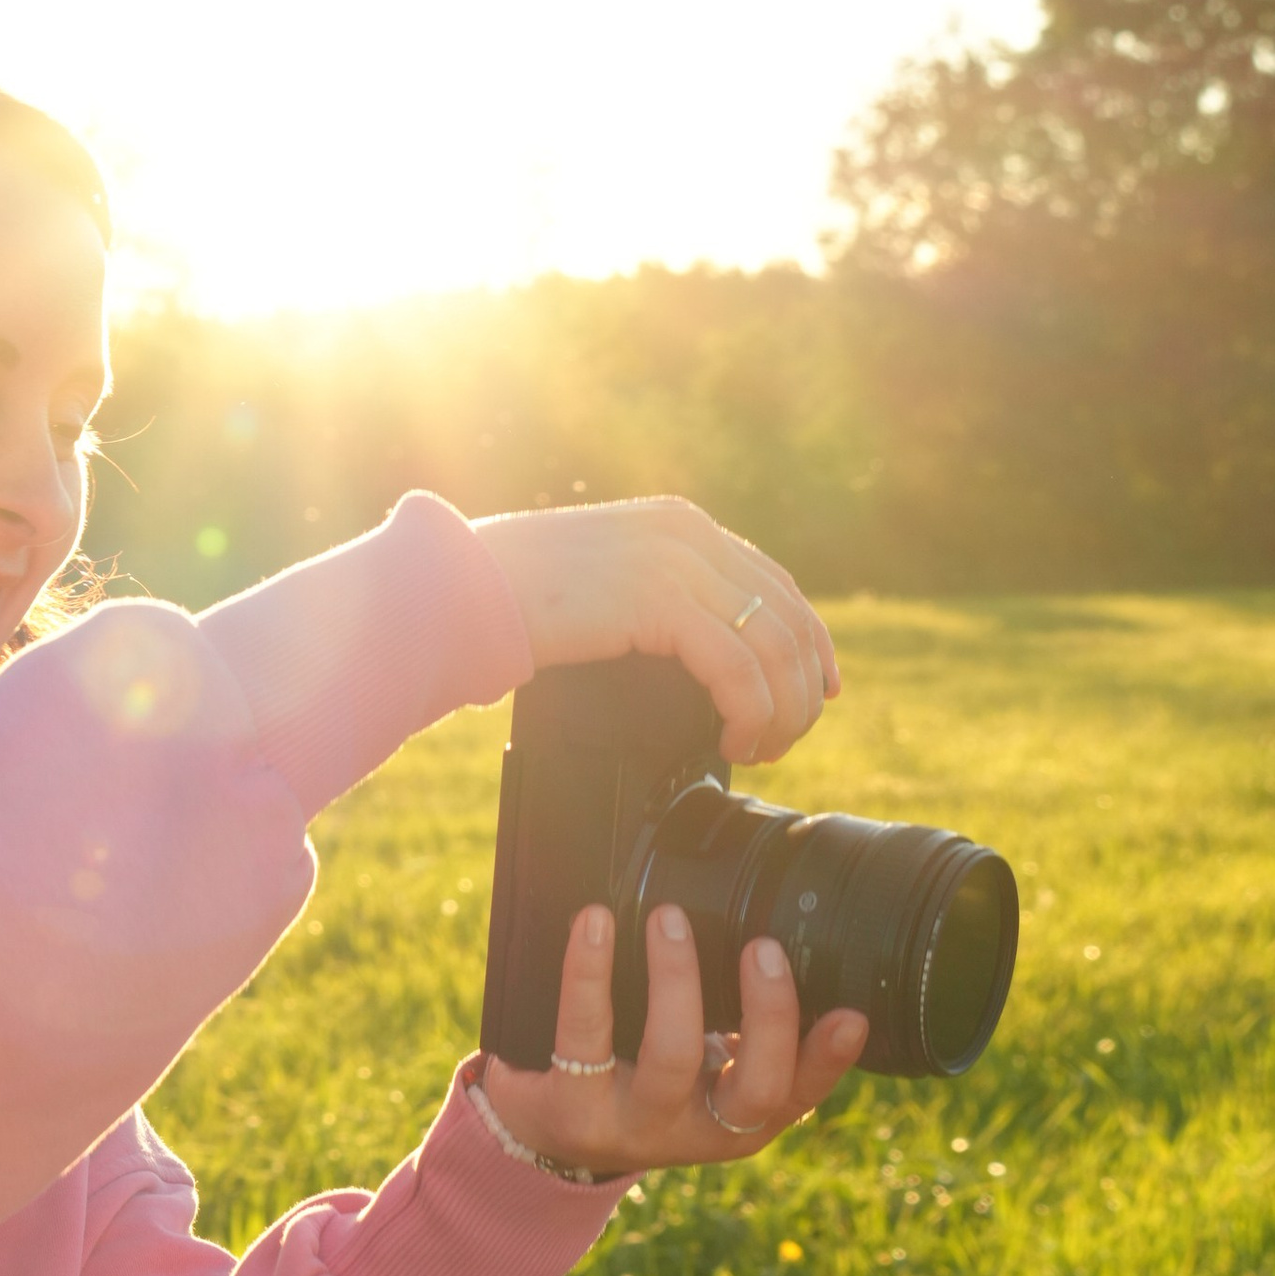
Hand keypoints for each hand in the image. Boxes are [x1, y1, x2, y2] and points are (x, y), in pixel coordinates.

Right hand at [475, 495, 837, 765]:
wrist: (456, 590)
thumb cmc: (507, 601)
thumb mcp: (600, 589)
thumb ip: (649, 602)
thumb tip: (690, 654)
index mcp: (679, 526)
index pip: (775, 584)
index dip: (810, 643)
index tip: (818, 690)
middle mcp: (688, 534)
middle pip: (788, 617)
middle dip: (801, 689)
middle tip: (785, 739)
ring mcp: (677, 561)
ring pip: (774, 647)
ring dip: (781, 711)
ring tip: (762, 749)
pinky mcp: (659, 599)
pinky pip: (737, 668)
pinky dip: (751, 713)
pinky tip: (736, 741)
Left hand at [482, 901, 865, 1175]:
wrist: (552, 1134)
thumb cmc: (644, 1077)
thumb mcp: (702, 1064)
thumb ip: (743, 1023)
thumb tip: (783, 930)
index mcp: (741, 1119)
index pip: (799, 1093)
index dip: (829, 1060)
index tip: (851, 1015)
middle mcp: (697, 1130)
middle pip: (755, 1088)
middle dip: (768, 1014)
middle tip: (763, 946)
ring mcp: (635, 1123)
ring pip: (672, 1057)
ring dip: (676, 980)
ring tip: (668, 917)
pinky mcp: (573, 1107)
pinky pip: (585, 1034)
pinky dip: (588, 973)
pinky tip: (594, 924)